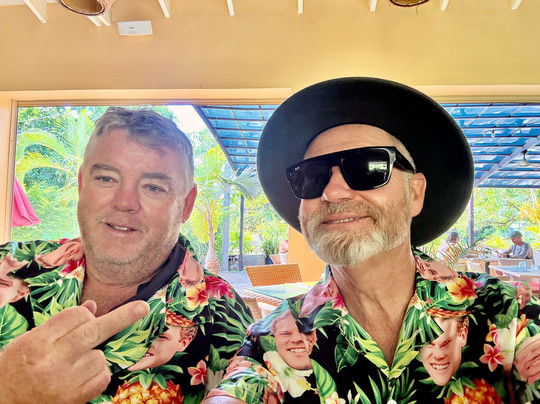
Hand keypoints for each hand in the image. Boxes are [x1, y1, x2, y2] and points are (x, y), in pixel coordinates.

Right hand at [0, 300, 148, 403]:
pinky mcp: (75, 398)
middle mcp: (52, 361)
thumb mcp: (30, 340)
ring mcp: (65, 381)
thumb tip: (92, 307)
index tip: (86, 317)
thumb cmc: (17, 367)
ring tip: (73, 365)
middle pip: (94, 331)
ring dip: (94, 356)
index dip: (84, 315)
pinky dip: (99, 374)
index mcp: (38, 342)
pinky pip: (103, 376)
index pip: (76, 316)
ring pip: (100, 355)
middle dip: (122, 317)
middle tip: (143, 307)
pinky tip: (81, 377)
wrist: (5, 402)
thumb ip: (60, 324)